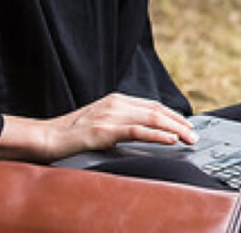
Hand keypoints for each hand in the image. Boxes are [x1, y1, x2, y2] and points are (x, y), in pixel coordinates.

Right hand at [0, 93, 196, 162]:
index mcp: (116, 100)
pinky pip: (138, 131)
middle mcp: (116, 104)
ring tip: (189, 138)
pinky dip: (158, 135)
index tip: (187, 125)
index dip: (173, 115)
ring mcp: (110, 116)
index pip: (152, 105)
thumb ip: (120, 121)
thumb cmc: (70, 133)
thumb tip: (143, 130)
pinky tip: (171, 140)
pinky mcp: (104, 131)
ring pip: (152, 118)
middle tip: (195, 134)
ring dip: (175, 129)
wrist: (46, 137)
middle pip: (157, 110)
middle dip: (180, 122)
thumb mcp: (100, 121)